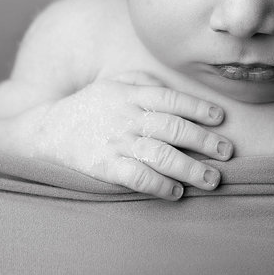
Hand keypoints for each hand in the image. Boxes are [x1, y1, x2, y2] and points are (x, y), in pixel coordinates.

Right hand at [25, 71, 232, 200]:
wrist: (46, 131)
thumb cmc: (89, 106)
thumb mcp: (114, 83)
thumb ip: (144, 82)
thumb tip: (175, 90)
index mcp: (131, 94)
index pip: (172, 99)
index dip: (199, 108)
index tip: (220, 119)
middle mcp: (127, 116)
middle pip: (173, 128)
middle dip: (205, 141)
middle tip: (227, 152)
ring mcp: (116, 142)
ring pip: (161, 155)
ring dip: (191, 168)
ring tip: (212, 179)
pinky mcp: (104, 167)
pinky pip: (137, 177)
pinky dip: (160, 185)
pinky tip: (176, 192)